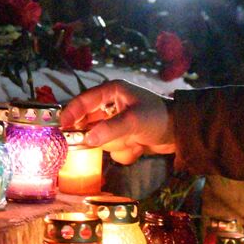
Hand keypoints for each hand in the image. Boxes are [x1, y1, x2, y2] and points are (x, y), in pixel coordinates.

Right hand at [60, 80, 176, 164]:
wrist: (181, 133)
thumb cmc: (159, 117)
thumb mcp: (134, 120)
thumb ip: (110, 129)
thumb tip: (87, 139)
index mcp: (111, 92)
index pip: (83, 101)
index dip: (71, 114)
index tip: (61, 128)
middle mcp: (110, 107)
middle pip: (88, 124)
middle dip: (98, 136)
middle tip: (103, 143)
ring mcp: (115, 124)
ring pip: (101, 141)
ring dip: (117, 145)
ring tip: (135, 141)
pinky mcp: (122, 139)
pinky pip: (113, 150)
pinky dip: (126, 152)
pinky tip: (139, 147)